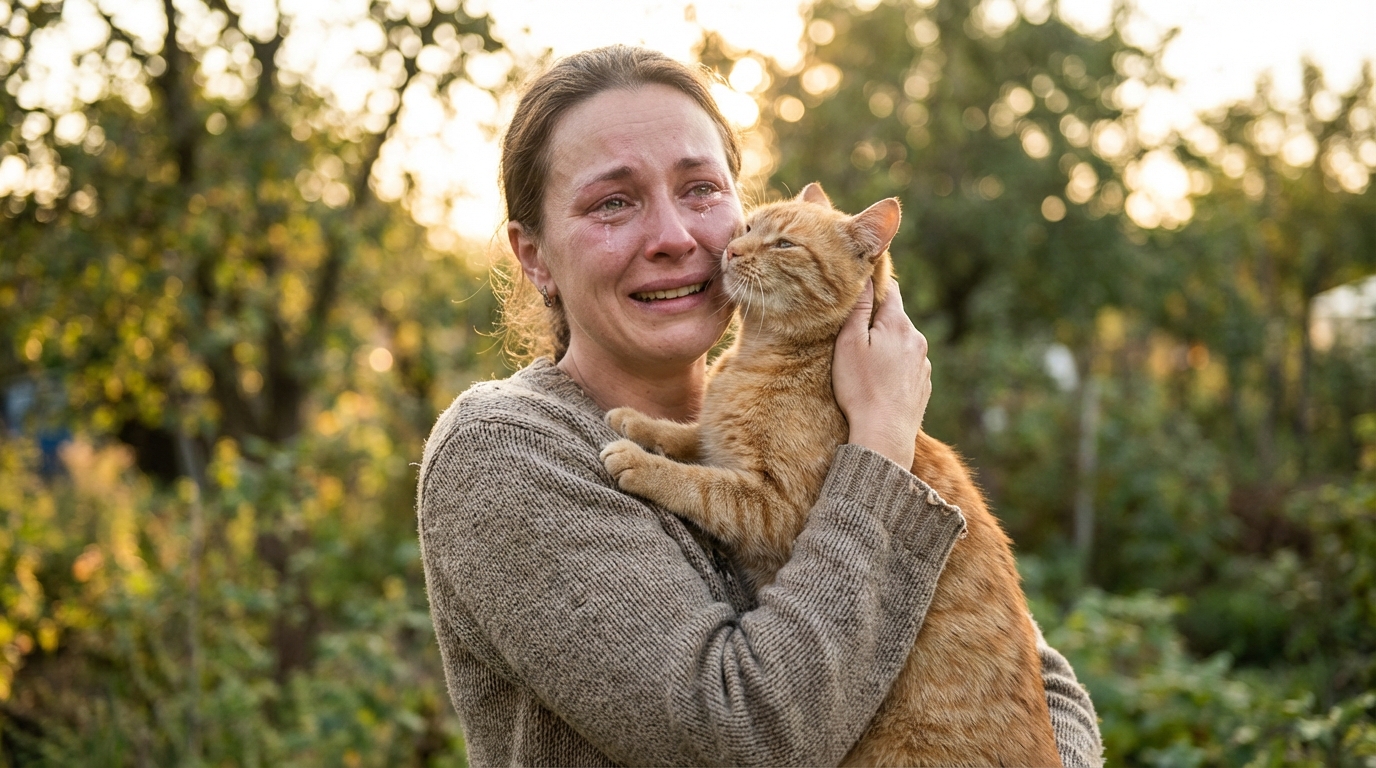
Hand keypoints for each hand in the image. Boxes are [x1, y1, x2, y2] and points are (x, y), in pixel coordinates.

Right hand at [832, 278, 930, 468]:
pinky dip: (895, 367)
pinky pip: (908, 365)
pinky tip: (880, 383)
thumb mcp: (849, 344)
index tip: (861, 288)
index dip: (876, 285)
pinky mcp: (924, 384)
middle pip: (897, 317)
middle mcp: (917, 339)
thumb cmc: (861, 388)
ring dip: (887, 346)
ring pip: (903, 343)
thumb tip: (865, 278)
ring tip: (866, 365)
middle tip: (855, 335)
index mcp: (898, 325)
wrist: (885, 433)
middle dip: (879, 321)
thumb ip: (858, 309)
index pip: (891, 290)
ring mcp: (924, 363)